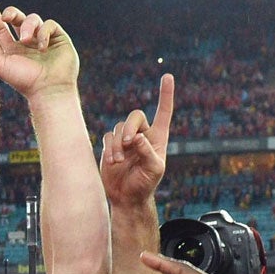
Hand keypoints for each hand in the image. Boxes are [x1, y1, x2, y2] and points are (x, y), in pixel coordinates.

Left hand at [0, 1, 79, 99]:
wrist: (47, 89)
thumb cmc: (22, 80)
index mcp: (11, 49)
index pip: (0, 27)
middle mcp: (26, 43)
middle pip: (16, 18)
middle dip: (10, 13)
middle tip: (5, 17)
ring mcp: (43, 39)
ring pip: (32, 18)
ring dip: (27, 26)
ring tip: (25, 40)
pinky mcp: (58, 38)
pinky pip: (49, 24)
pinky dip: (43, 33)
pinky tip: (42, 47)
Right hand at [100, 75, 174, 207]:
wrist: (127, 197)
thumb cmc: (145, 184)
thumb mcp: (154, 169)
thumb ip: (148, 152)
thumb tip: (137, 137)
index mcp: (158, 137)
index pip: (163, 112)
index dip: (165, 94)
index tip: (167, 76)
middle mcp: (142, 134)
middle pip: (135, 116)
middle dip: (130, 128)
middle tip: (128, 143)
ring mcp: (125, 140)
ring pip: (119, 128)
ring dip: (118, 144)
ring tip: (120, 161)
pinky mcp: (110, 146)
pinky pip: (107, 137)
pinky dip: (110, 148)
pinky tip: (113, 162)